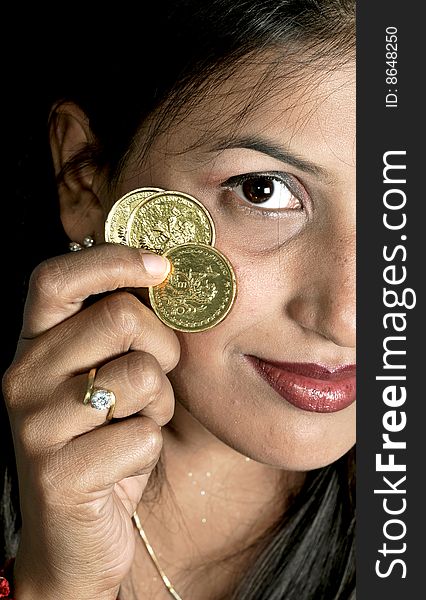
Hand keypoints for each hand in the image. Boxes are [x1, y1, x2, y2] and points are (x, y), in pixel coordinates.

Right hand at [2, 244, 179, 599]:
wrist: (73, 537)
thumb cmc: (102, 439)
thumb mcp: (105, 375)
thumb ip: (121, 330)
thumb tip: (165, 275)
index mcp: (34, 345)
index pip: (57, 277)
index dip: (113, 260)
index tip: (162, 265)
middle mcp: (23, 377)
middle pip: (120, 318)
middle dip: (162, 345)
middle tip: (156, 375)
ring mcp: (35, 427)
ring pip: (140, 375)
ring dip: (158, 402)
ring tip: (135, 423)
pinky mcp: (59, 475)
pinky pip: (143, 436)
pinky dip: (150, 447)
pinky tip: (124, 462)